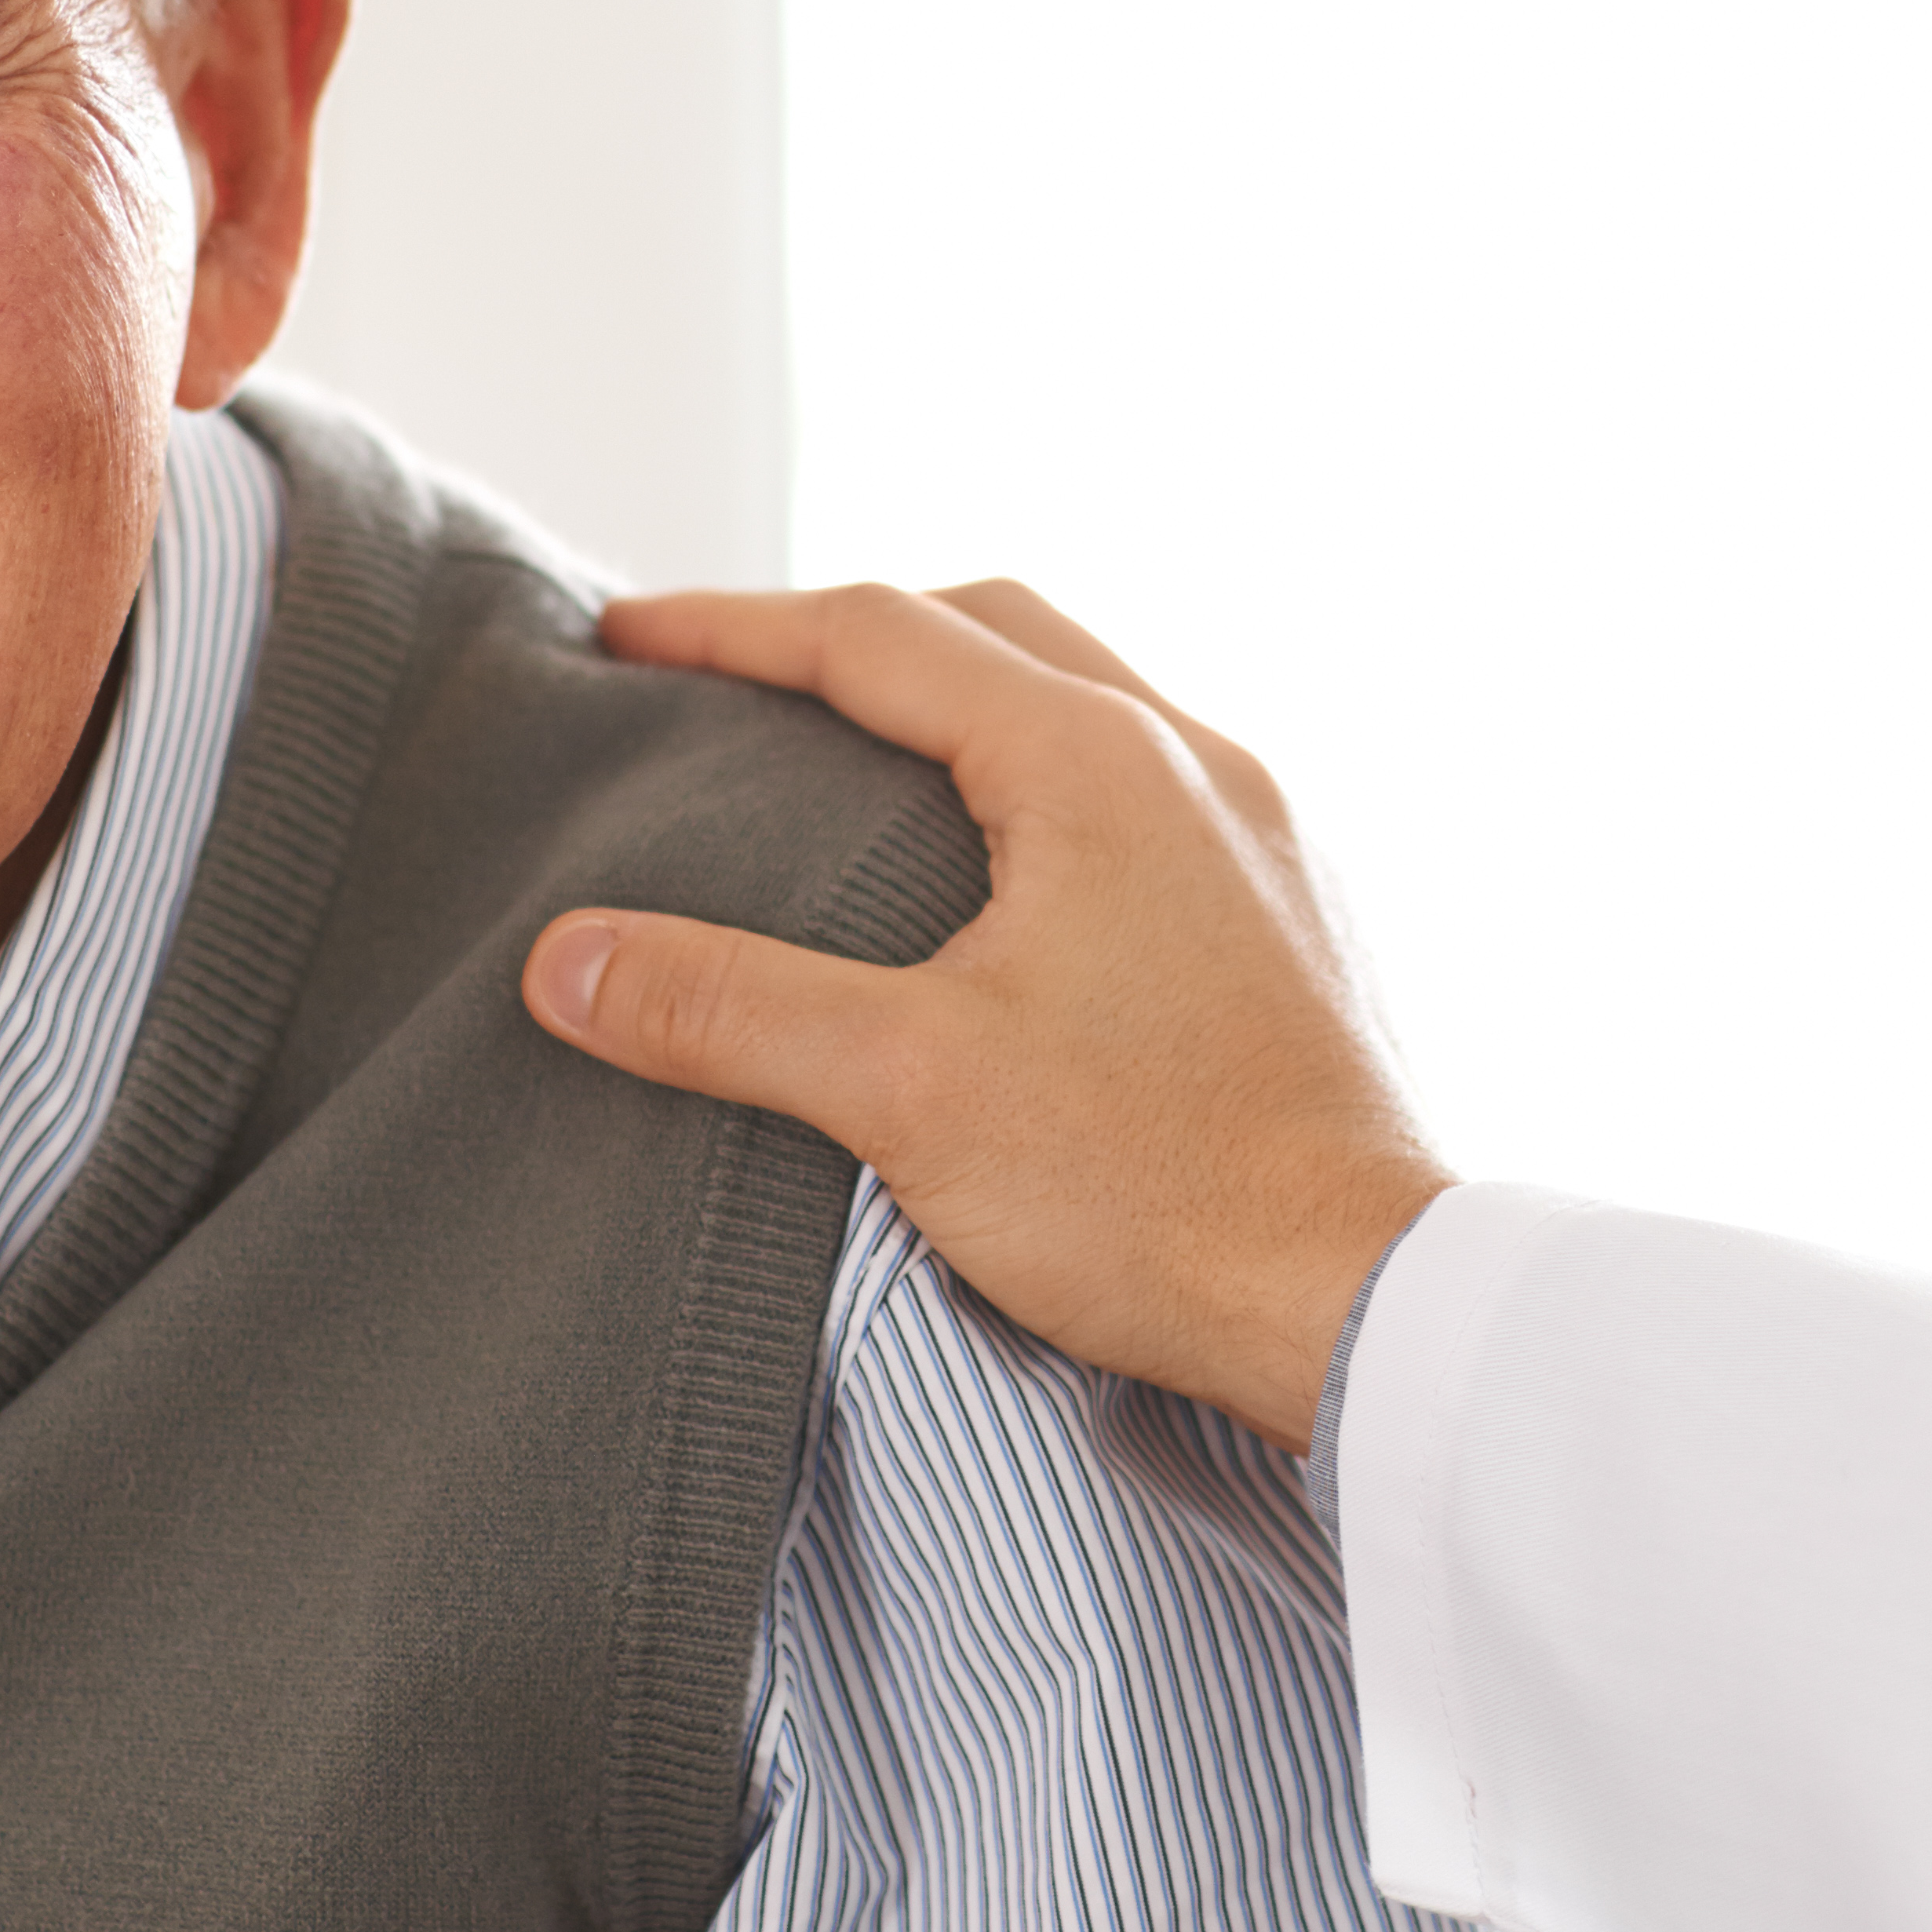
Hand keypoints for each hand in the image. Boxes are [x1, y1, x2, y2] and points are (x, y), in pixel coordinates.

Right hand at [521, 582, 1445, 1449]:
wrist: (1367, 1303)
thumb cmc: (1162, 1190)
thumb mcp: (905, 1088)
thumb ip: (726, 1007)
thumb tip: (564, 960)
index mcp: (1100, 761)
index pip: (878, 634)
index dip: (731, 628)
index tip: (624, 639)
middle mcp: (1198, 762)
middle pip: (993, 629)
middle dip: (850, 636)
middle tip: (730, 677)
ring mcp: (1264, 834)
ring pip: (1083, 702)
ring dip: (959, 702)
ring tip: (848, 757)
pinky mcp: (1292, 916)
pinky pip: (1145, 790)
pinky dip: (1039, 781)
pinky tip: (997, 871)